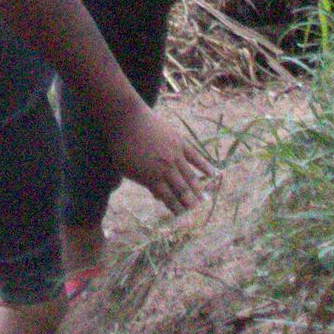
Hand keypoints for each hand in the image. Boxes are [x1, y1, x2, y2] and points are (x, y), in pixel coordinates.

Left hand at [108, 101, 207, 217]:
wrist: (125, 118)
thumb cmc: (121, 145)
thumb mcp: (127, 170)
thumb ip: (144, 183)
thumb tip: (158, 196)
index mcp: (152, 179)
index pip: (169, 199)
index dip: (177, 209)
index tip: (183, 216)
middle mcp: (166, 169)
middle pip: (183, 191)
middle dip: (190, 203)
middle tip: (196, 210)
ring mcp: (175, 155)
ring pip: (191, 176)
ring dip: (198, 189)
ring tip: (203, 198)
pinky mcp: (179, 141)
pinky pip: (195, 156)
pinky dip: (204, 165)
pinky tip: (212, 173)